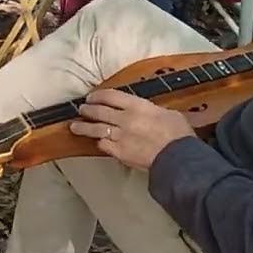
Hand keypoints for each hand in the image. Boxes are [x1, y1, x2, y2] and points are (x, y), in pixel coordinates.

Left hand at [70, 90, 196, 169]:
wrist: (178, 157)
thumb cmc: (178, 134)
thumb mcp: (168, 113)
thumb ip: (153, 111)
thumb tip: (150, 112)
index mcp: (137, 106)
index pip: (111, 96)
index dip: (98, 95)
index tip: (92, 96)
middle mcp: (125, 119)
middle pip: (99, 111)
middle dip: (87, 109)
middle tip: (82, 109)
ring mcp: (120, 136)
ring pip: (96, 129)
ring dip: (84, 127)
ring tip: (75, 126)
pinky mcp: (119, 152)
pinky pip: (103, 145)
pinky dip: (99, 142)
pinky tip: (97, 142)